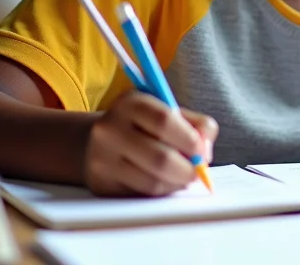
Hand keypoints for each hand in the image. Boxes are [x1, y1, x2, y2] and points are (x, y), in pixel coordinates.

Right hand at [84, 90, 216, 196]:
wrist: (93, 141)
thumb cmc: (142, 126)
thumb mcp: (167, 111)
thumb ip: (196, 125)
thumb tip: (206, 153)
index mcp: (130, 104)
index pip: (165, 121)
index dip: (190, 140)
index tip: (202, 152)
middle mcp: (110, 130)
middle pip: (161, 158)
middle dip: (188, 170)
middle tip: (197, 172)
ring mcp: (102, 159)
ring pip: (153, 182)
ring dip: (176, 184)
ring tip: (181, 177)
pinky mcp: (101, 184)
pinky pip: (141, 194)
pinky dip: (161, 192)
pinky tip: (163, 182)